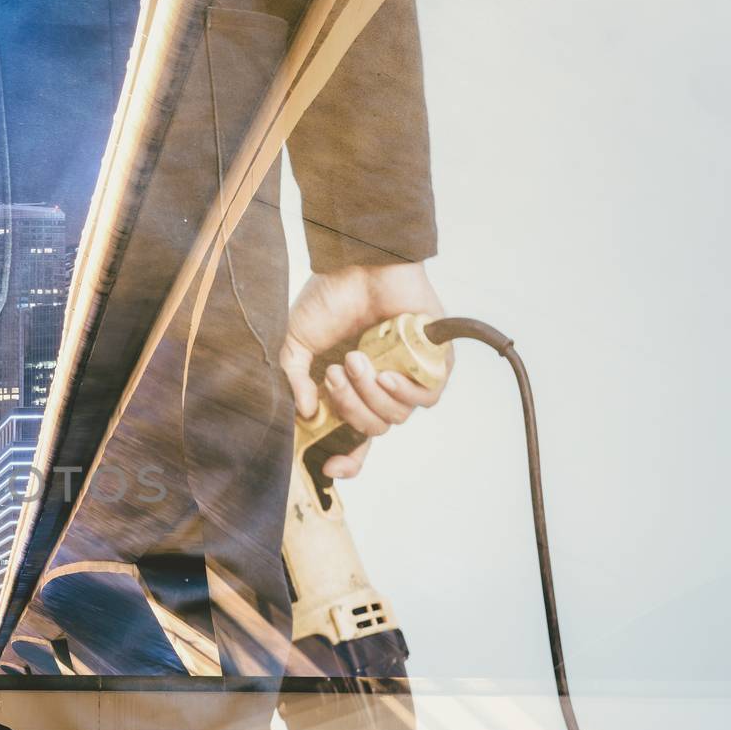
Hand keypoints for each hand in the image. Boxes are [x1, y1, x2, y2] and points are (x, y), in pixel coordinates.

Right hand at [280, 262, 448, 478]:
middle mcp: (377, 389)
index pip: (351, 439)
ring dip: (370, 394)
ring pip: (396, 417)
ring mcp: (405, 376)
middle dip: (350, 408)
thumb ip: (296, 379)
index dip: (344, 461)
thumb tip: (307, 413)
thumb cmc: (329, 297)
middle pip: (371, 431)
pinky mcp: (433, 362)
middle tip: (335, 372)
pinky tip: (387, 374)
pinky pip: (427, 399)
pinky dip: (404, 393)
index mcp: (348, 390)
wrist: (359, 262)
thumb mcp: (297, 342)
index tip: (328, 467)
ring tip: (356, 359)